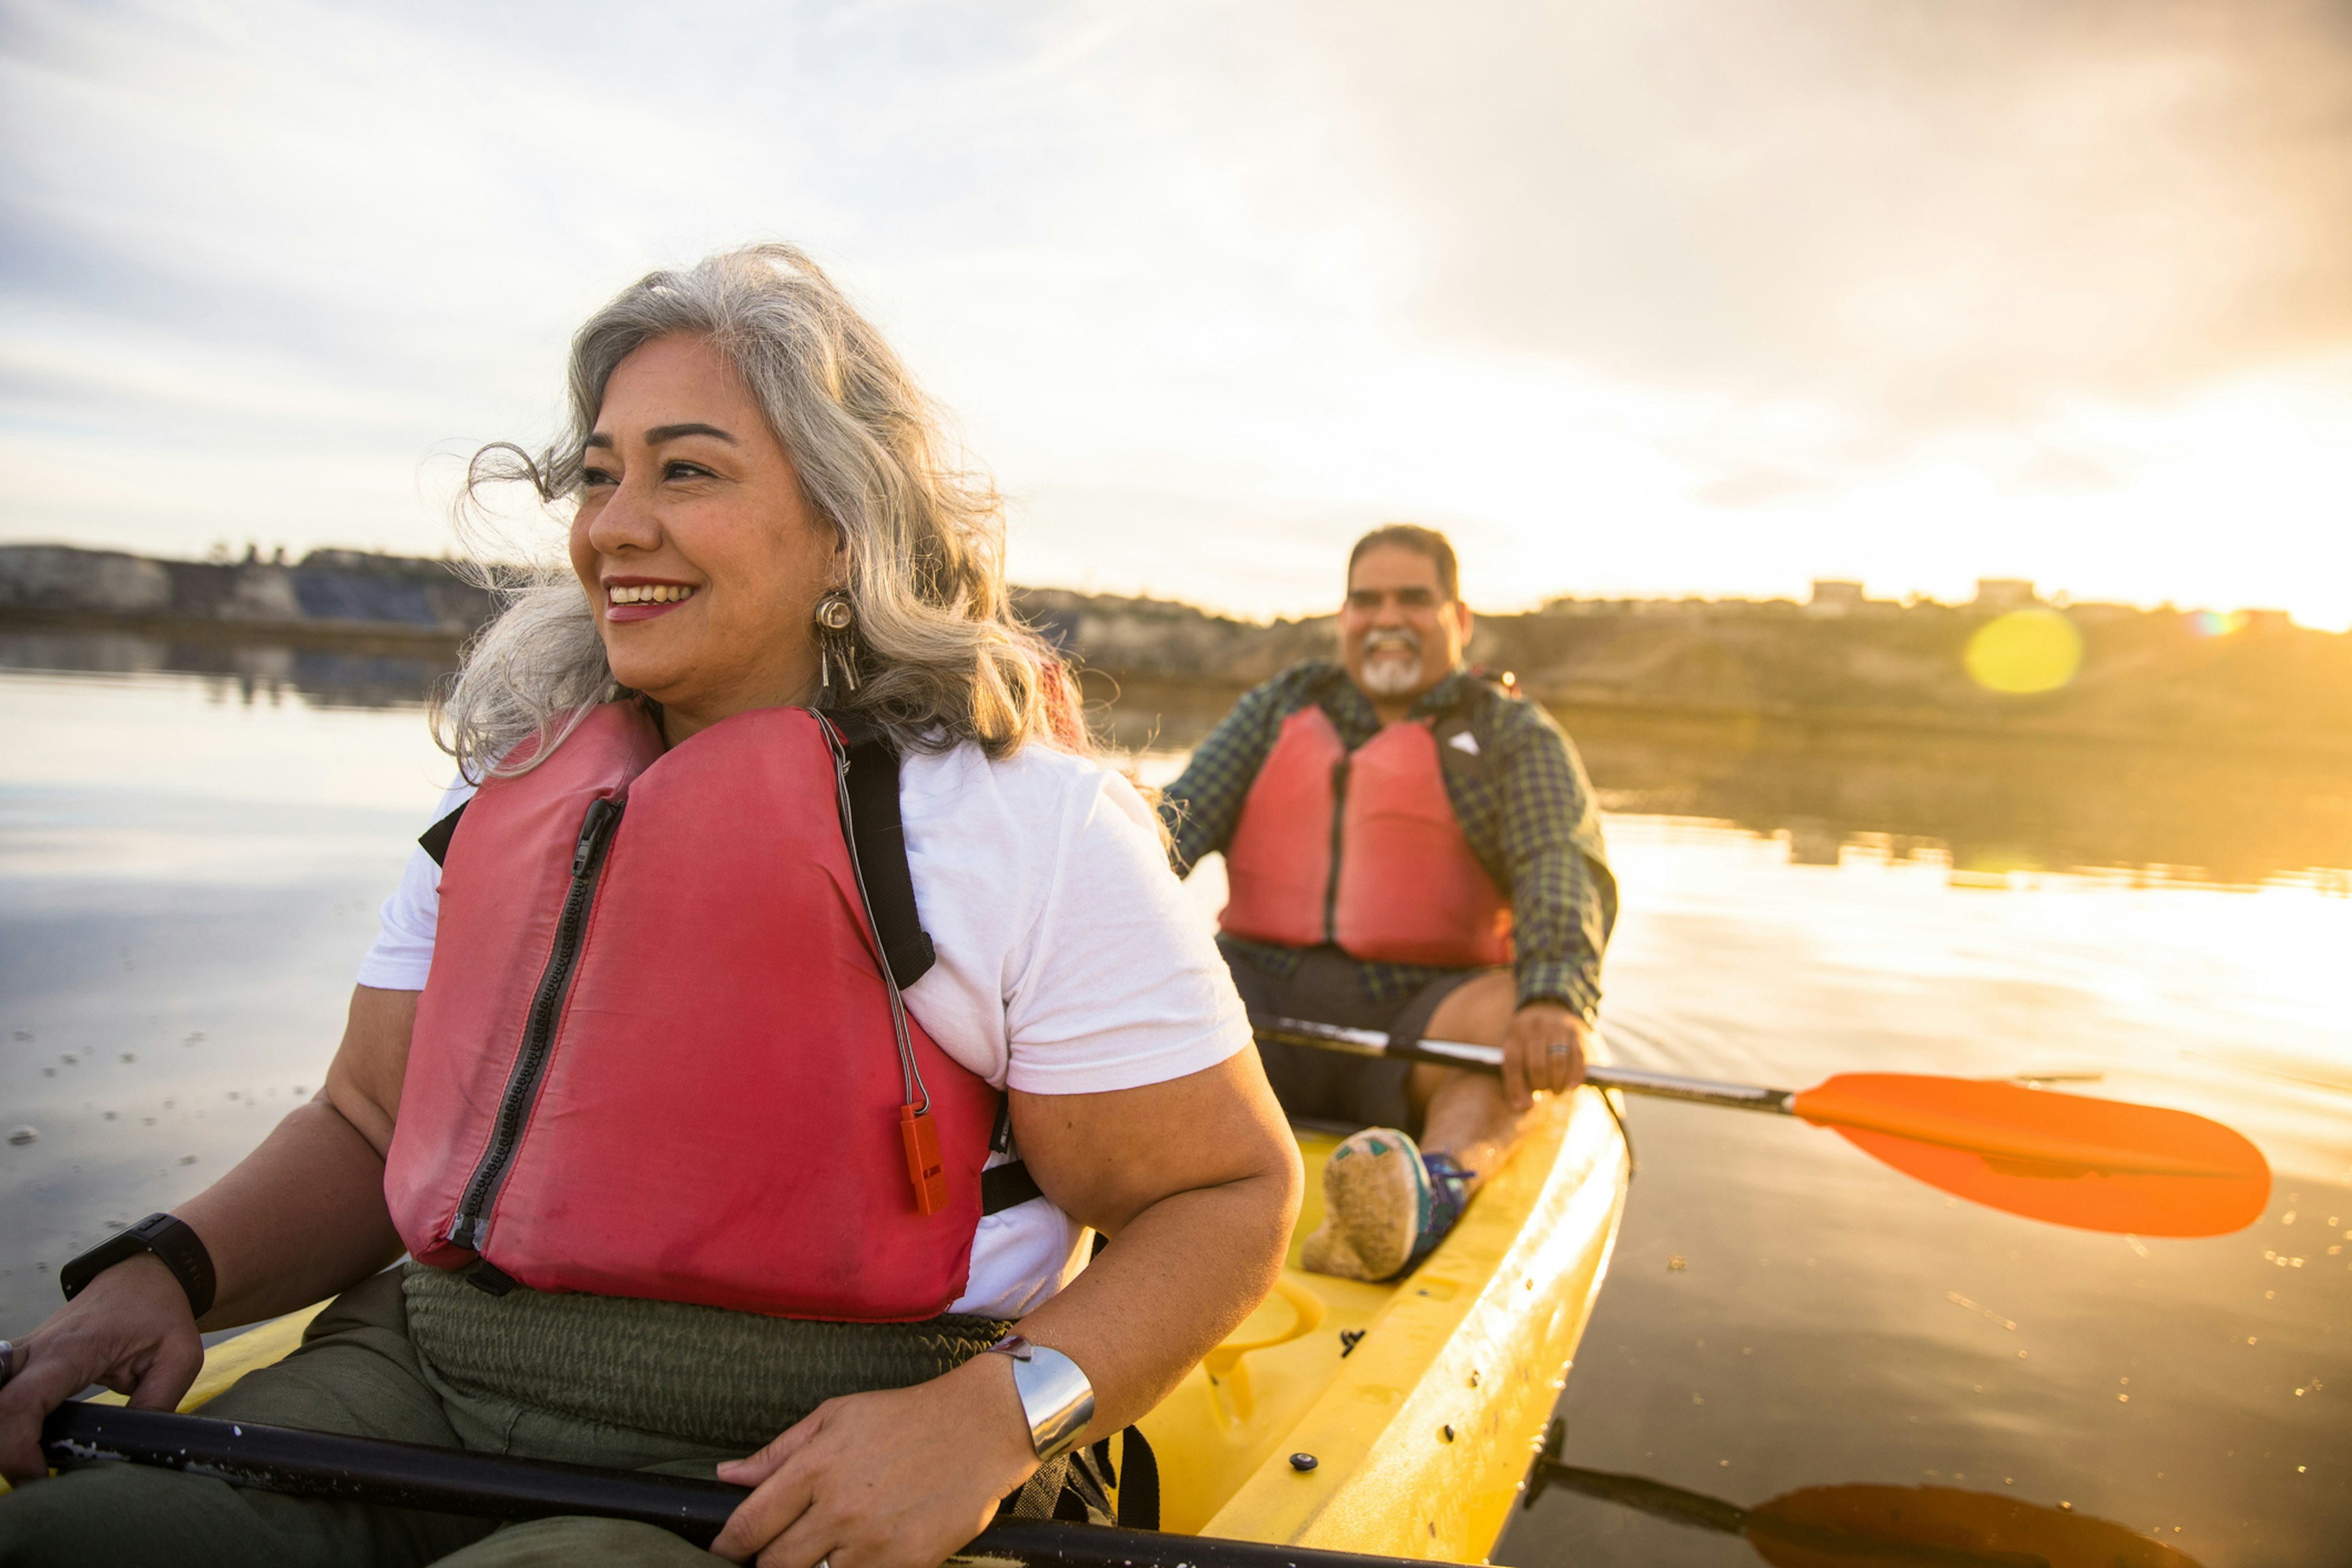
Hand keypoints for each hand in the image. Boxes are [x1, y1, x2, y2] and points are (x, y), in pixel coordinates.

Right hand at [0, 1254, 203, 1483]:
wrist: (143, 1278)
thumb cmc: (159, 1313)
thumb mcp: (178, 1357)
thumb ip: (156, 1404)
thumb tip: (134, 1448)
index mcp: (70, 1349)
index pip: (21, 1402)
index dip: (17, 1447)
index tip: (37, 1476)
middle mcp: (34, 1351)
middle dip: (5, 1451)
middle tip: (34, 1480)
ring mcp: (21, 1355)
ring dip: (5, 1438)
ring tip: (32, 1465)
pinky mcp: (20, 1363)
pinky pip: (1, 1397)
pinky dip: (7, 1424)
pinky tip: (27, 1444)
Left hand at [710, 1351, 1041, 1567]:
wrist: (980, 1428)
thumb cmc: (905, 1417)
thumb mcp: (837, 1415)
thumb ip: (779, 1451)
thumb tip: (727, 1477)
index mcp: (816, 1467)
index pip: (750, 1525)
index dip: (728, 1545)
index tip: (725, 1549)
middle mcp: (840, 1508)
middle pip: (775, 1564)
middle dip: (766, 1562)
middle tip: (773, 1552)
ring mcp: (873, 1541)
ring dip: (811, 1566)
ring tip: (824, 1546)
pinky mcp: (905, 1563)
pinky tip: (860, 1551)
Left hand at [1500, 1002, 1587, 1111]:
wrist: (1548, 1004)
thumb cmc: (1527, 1037)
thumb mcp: (1515, 1047)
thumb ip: (1515, 1077)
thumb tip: (1522, 1107)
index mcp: (1515, 1033)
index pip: (1513, 1064)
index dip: (1516, 1088)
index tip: (1523, 1106)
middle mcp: (1535, 1028)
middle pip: (1537, 1066)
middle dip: (1541, 1085)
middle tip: (1544, 1090)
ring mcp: (1556, 1028)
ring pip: (1558, 1062)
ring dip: (1558, 1083)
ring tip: (1557, 1090)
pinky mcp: (1575, 1032)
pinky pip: (1578, 1058)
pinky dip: (1576, 1075)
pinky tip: (1572, 1086)